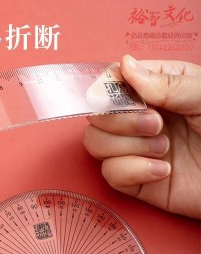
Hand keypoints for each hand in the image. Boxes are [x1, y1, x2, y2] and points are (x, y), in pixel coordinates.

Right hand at [83, 55, 200, 218]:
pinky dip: (133, 171)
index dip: (111, 90)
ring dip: (128, 146)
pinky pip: (109, 173)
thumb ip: (168, 82)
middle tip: (157, 125)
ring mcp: (133, 149)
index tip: (134, 98)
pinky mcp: (134, 179)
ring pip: (95, 142)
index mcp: (156, 91)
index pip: (112, 83)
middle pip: (96, 114)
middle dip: (121, 121)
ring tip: (164, 149)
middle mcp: (138, 119)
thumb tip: (125, 65)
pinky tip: (162, 171)